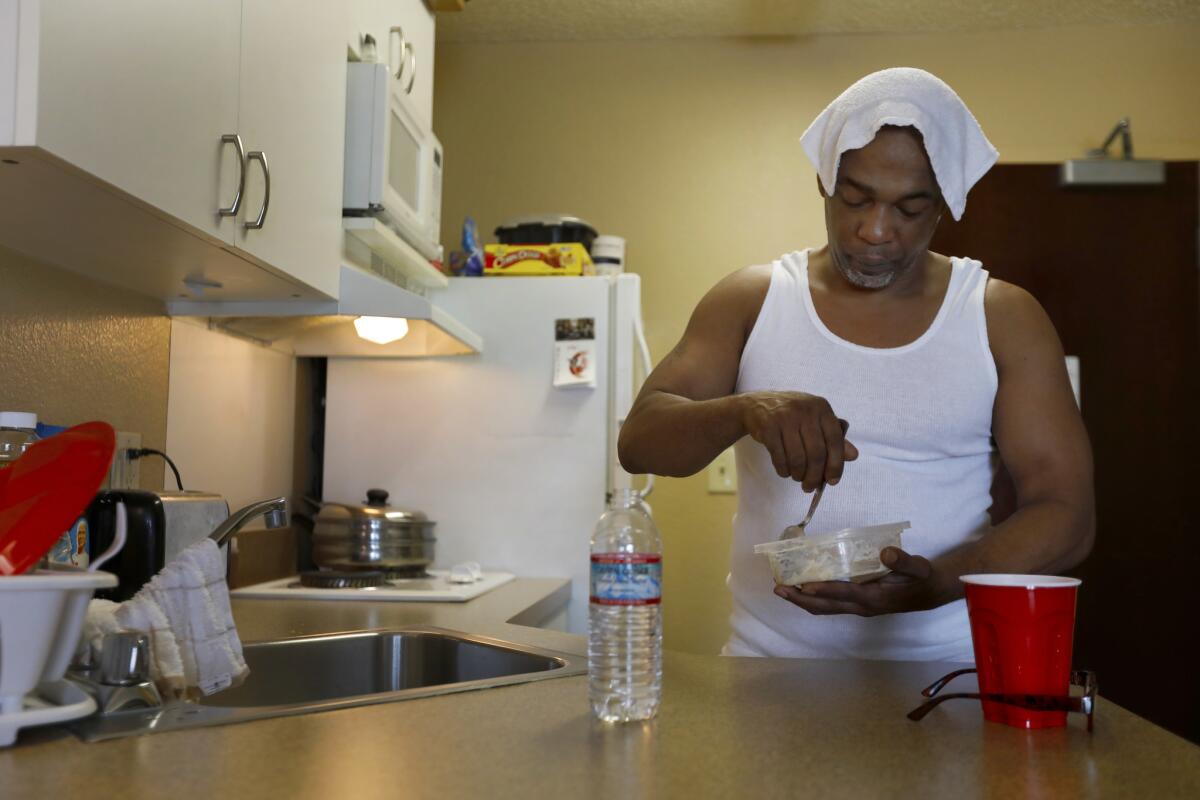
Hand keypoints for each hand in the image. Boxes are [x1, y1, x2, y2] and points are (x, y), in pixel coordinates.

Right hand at [740, 391, 858, 489]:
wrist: (756, 406)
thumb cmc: (791, 416)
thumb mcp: (815, 421)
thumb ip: (834, 437)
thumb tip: (853, 456)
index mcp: (821, 407)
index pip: (835, 440)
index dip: (836, 464)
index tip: (832, 481)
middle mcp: (805, 410)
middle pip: (816, 453)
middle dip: (814, 476)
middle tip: (810, 487)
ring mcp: (785, 418)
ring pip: (797, 458)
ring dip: (798, 475)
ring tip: (797, 478)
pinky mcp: (768, 427)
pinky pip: (779, 457)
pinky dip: (783, 470)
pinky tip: (785, 472)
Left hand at [773, 547, 950, 615]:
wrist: (930, 593)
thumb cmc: (921, 578)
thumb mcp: (917, 567)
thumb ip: (902, 561)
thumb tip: (886, 554)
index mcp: (874, 598)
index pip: (843, 594)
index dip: (823, 590)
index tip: (803, 585)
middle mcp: (862, 607)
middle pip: (826, 606)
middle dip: (801, 599)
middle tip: (778, 589)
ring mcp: (858, 608)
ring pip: (825, 608)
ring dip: (803, 600)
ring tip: (782, 590)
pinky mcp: (857, 605)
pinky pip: (830, 605)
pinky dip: (814, 598)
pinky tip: (803, 588)